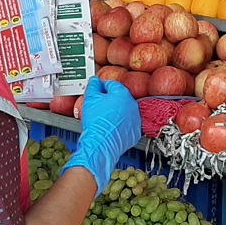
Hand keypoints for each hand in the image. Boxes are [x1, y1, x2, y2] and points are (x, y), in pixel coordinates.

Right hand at [63, 79, 141, 196]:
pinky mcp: (135, 131)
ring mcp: (135, 118)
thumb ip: (93, 85)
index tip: (96, 91)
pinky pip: (127, 124)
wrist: (101, 144)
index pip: (111, 84)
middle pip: (119, 97)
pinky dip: (120, 124)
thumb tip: (94, 81)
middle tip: (98, 106)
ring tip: (103, 118)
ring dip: (115, 112)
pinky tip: (110, 127)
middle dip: (109, 100)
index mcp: (122, 93)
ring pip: (124, 111)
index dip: (101, 87)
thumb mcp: (90, 99)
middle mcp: (132, 104)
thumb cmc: (96, 122)